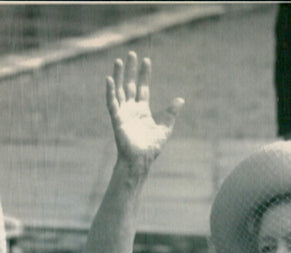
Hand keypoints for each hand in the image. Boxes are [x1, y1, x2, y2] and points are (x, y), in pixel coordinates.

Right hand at [106, 52, 183, 174]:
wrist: (141, 160)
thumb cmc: (151, 147)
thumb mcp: (165, 128)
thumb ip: (171, 113)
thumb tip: (181, 99)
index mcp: (142, 110)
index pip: (142, 87)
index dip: (144, 74)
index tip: (146, 60)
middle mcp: (131, 108)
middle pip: (130, 85)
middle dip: (130, 70)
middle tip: (132, 54)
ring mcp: (123, 112)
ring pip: (119, 90)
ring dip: (118, 76)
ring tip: (119, 61)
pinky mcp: (117, 118)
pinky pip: (112, 102)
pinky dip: (110, 91)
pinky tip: (110, 79)